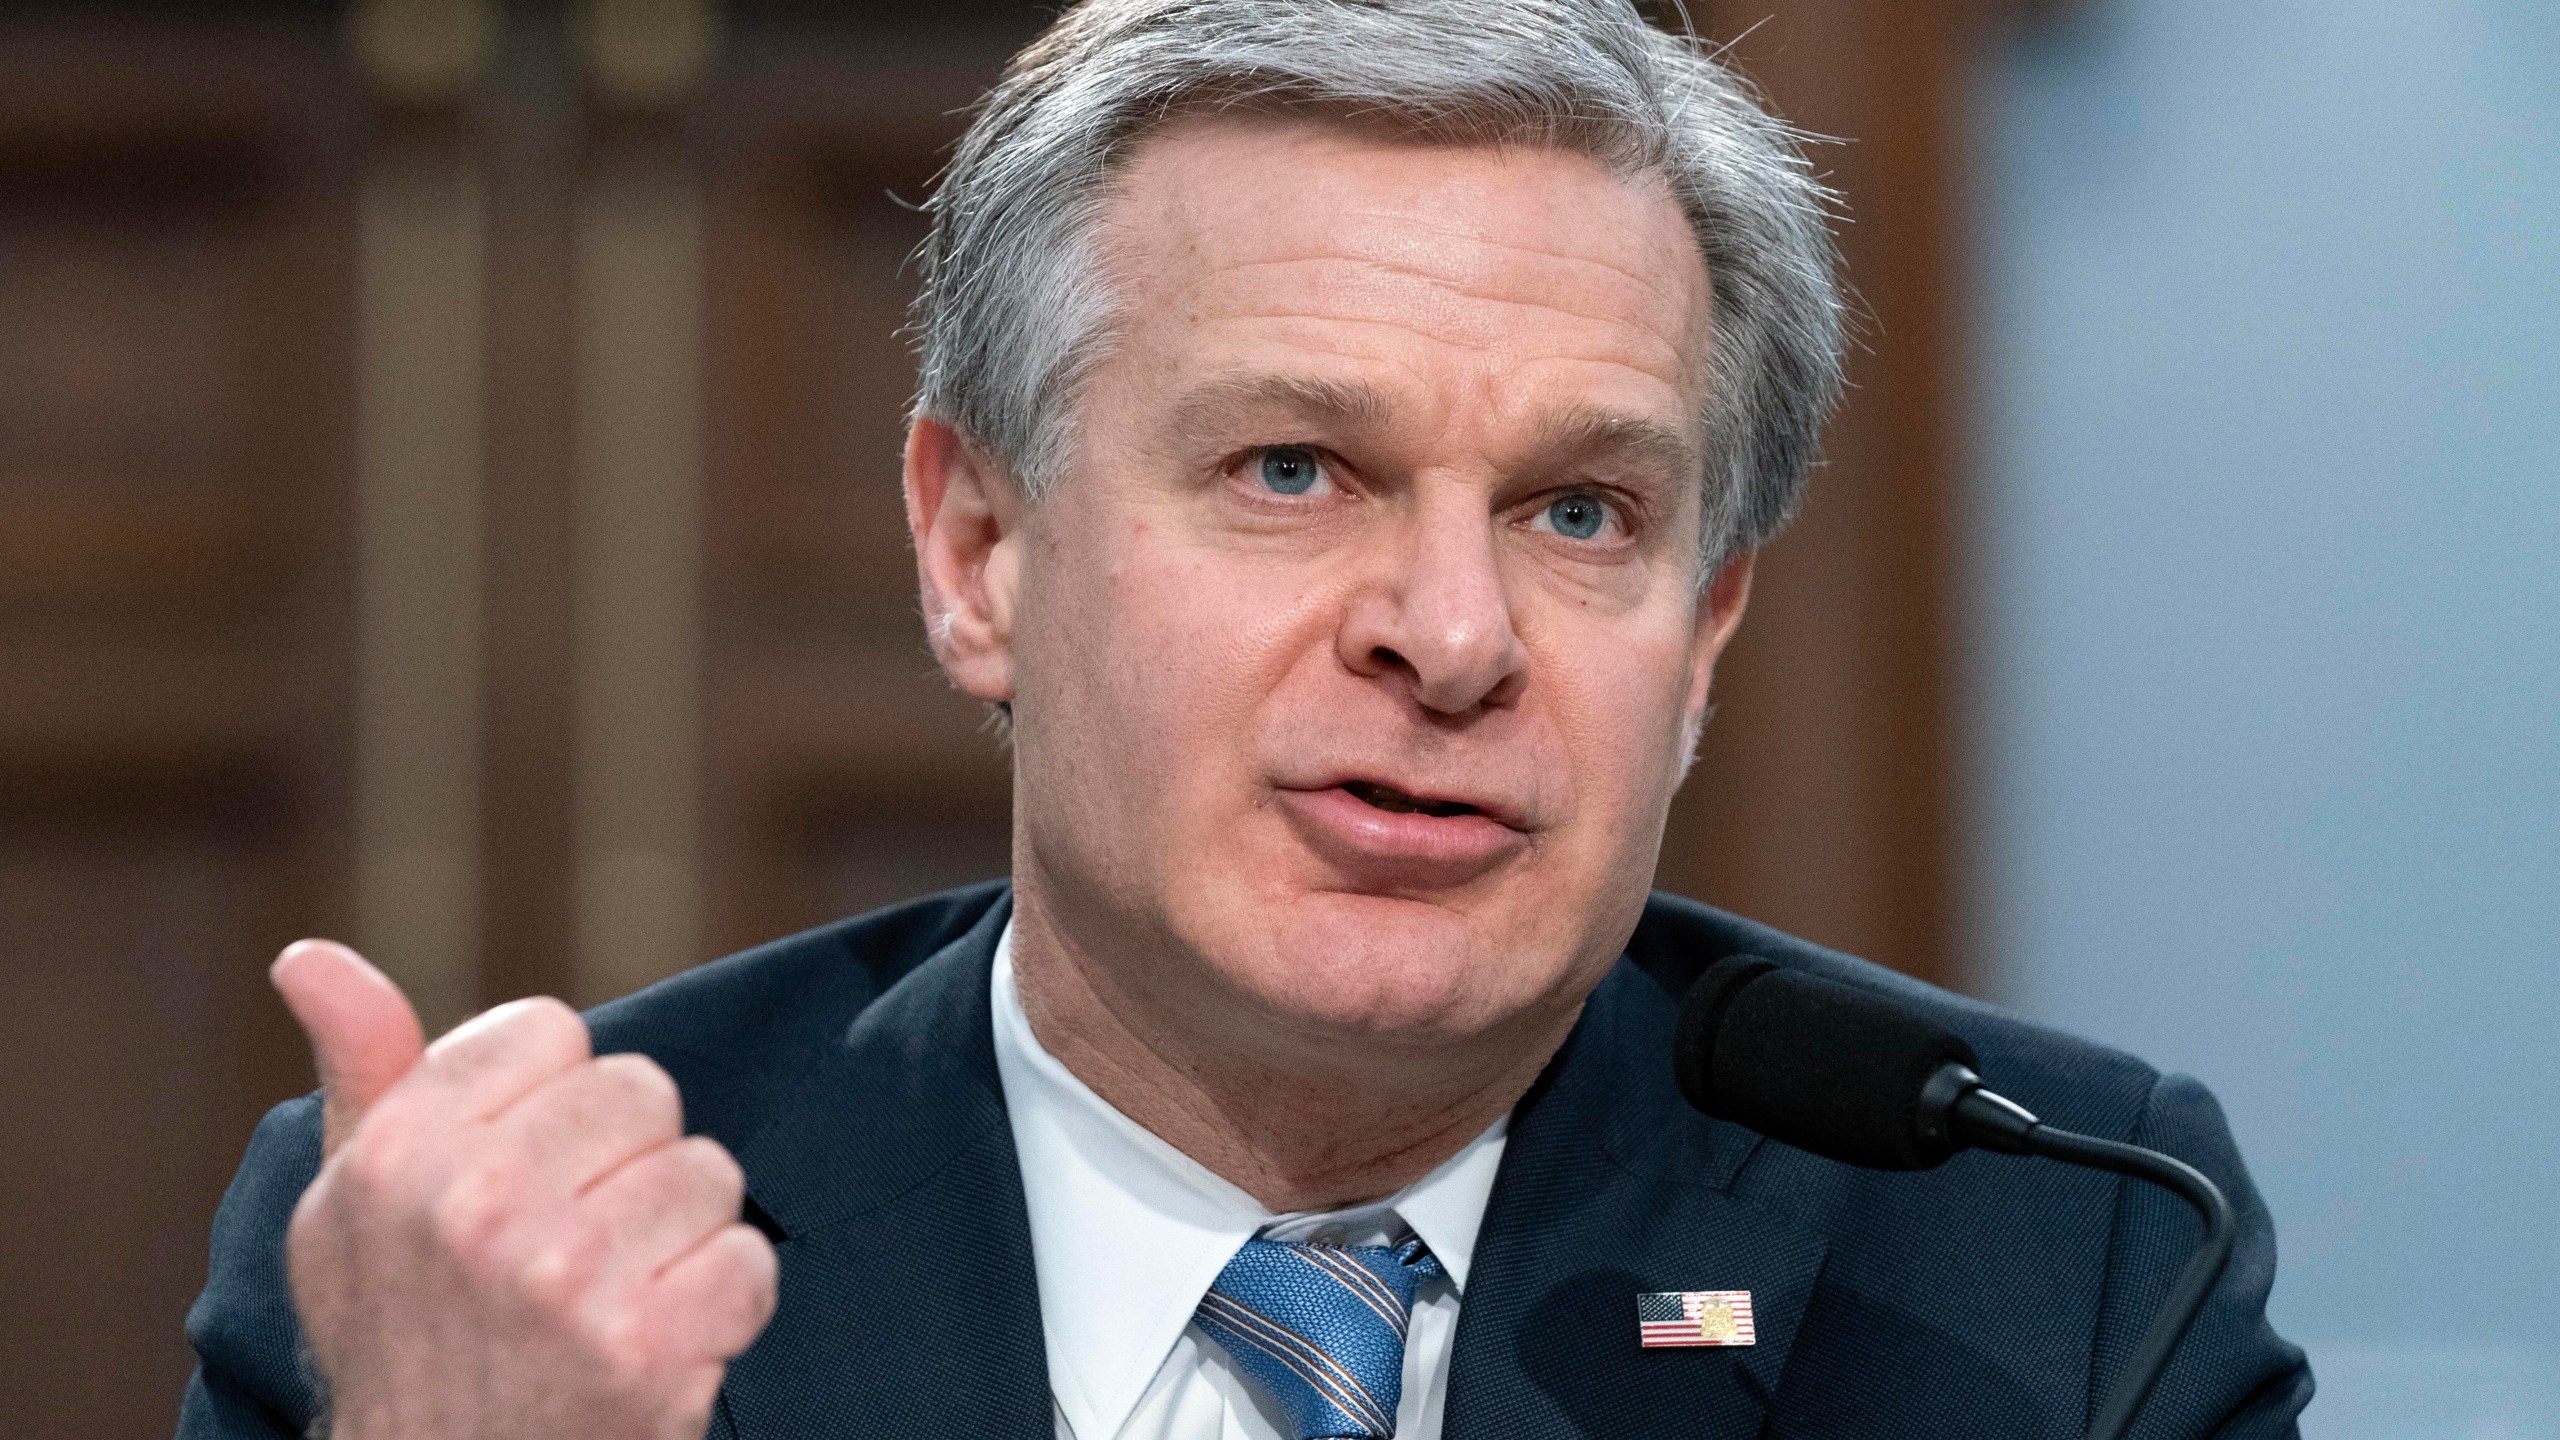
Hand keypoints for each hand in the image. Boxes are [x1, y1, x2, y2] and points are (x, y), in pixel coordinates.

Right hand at [272, 941, 777, 1439]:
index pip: (550, 1030)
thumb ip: (360, 1070)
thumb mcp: (350, 1206)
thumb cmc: (403, 1334)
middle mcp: (474, 1208)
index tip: (522, 1173)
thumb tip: (308, 955)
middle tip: (573, 1245)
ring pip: (708, 1170)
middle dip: (627, 1161)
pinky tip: (662, 1341)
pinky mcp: (644, 1350)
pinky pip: (749, 1259)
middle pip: (642, 1089)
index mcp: (397, 1154)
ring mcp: (562, 1281)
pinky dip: (725, 1303)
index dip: (552, 1099)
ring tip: (613, 1296)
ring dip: (680, 1236)